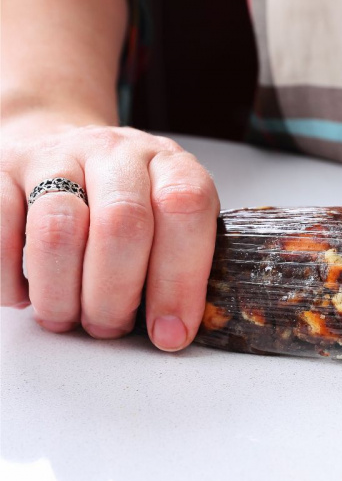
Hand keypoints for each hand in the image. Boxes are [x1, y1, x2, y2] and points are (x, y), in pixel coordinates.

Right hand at [1, 119, 219, 350]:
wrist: (61, 149)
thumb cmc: (125, 201)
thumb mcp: (168, 222)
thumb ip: (180, 265)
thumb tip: (175, 329)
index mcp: (169, 164)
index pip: (184, 208)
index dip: (179, 279)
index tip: (171, 331)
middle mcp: (115, 152)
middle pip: (121, 224)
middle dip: (116, 296)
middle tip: (110, 327)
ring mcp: (56, 156)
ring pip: (58, 232)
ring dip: (63, 295)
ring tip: (67, 317)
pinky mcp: (1, 170)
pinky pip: (1, 232)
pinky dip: (12, 279)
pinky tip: (27, 295)